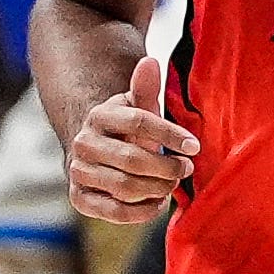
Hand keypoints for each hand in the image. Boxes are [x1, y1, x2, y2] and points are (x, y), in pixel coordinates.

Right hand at [68, 54, 195, 224]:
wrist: (97, 153)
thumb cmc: (127, 130)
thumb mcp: (137, 107)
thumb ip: (145, 90)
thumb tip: (149, 62)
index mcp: (99, 116)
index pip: (139, 122)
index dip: (171, 135)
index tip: (195, 147)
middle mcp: (83, 143)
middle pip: (134, 160)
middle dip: (168, 168)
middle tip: (185, 169)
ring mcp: (78, 171)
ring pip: (127, 187)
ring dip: (158, 189)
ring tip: (171, 184)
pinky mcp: (79, 198)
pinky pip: (116, 212)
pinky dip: (143, 211)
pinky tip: (156, 201)